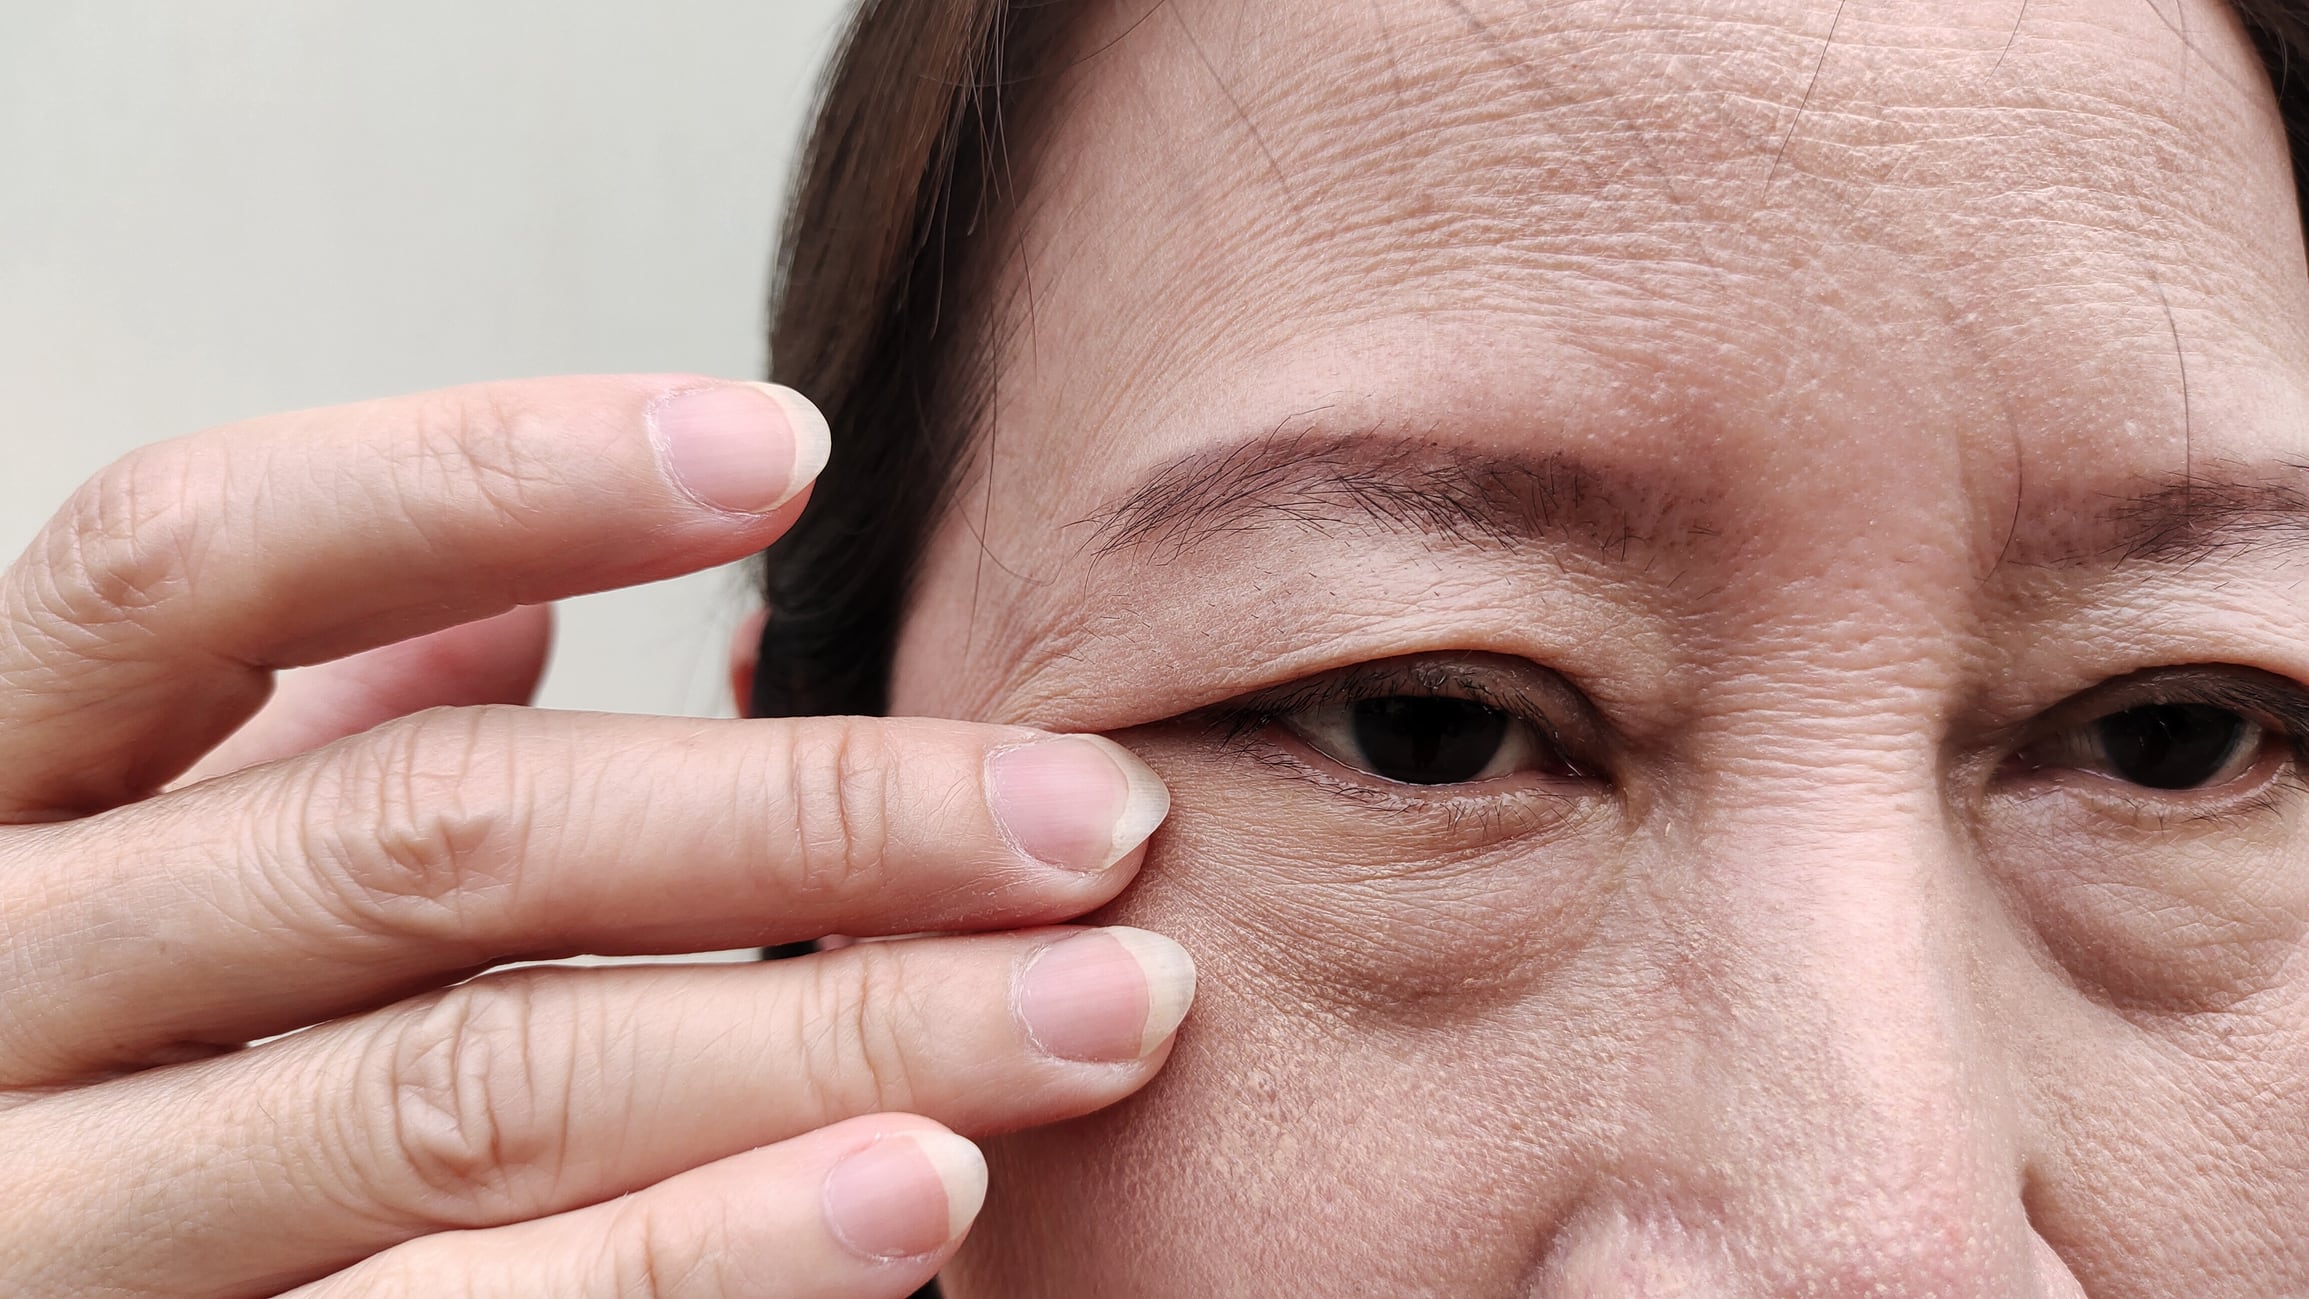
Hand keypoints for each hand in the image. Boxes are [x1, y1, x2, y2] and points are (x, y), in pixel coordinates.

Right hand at [0, 376, 1191, 1297]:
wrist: (10, 1296)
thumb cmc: (94, 1075)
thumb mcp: (133, 866)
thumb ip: (289, 746)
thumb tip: (495, 600)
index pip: (201, 563)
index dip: (485, 475)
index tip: (792, 447)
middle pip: (423, 843)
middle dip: (801, 821)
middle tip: (1092, 819)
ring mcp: (50, 1229)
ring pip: (473, 1096)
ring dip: (827, 1040)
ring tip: (1090, 1012)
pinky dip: (707, 1260)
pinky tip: (915, 1198)